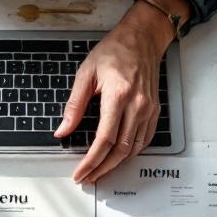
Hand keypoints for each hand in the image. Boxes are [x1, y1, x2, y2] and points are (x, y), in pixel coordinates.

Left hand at [55, 0, 187, 183]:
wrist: (142, 38)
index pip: (104, 139)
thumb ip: (74, 105)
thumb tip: (63, 130)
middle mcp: (136, 105)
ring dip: (116, 165)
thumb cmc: (115, 51)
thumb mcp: (86, 74)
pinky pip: (144, 140)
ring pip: (133, 149)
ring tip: (100, 171)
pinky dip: (131, 153)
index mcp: (118, 95)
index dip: (91, 161)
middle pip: (120, 150)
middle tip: (88, 177)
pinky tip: (119, 158)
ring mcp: (148, 109)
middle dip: (102, 168)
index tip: (80, 171)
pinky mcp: (154, 111)